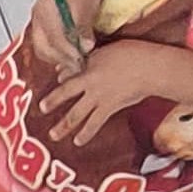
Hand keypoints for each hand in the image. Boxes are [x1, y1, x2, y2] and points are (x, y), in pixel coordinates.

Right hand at [26, 0, 102, 78]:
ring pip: (43, 50)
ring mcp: (38, 22)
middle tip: (77, 64)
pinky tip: (67, 55)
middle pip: (44, 48)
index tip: (80, 60)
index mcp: (45, 8)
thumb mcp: (88, 4)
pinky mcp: (42, 27)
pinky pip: (44, 47)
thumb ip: (84, 27)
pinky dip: (56, 53)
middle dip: (61, 59)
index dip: (68, 52)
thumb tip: (84, 47)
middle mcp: (38, 16)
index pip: (54, 38)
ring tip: (73, 61)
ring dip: (58, 58)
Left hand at [40, 41, 157, 146]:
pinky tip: (78, 141)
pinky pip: (93, 124)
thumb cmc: (136, 54)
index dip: (62, 75)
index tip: (57, 77)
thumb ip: (97, 56)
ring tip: (54, 135)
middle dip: (53, 101)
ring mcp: (98, 97)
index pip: (71, 71)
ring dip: (63, 126)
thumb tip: (86, 58)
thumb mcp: (112, 49)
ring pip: (75, 113)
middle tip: (42, 108)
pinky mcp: (108, 108)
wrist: (151, 68)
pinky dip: (85, 133)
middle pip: (66, 93)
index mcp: (90, 65)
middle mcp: (90, 81)